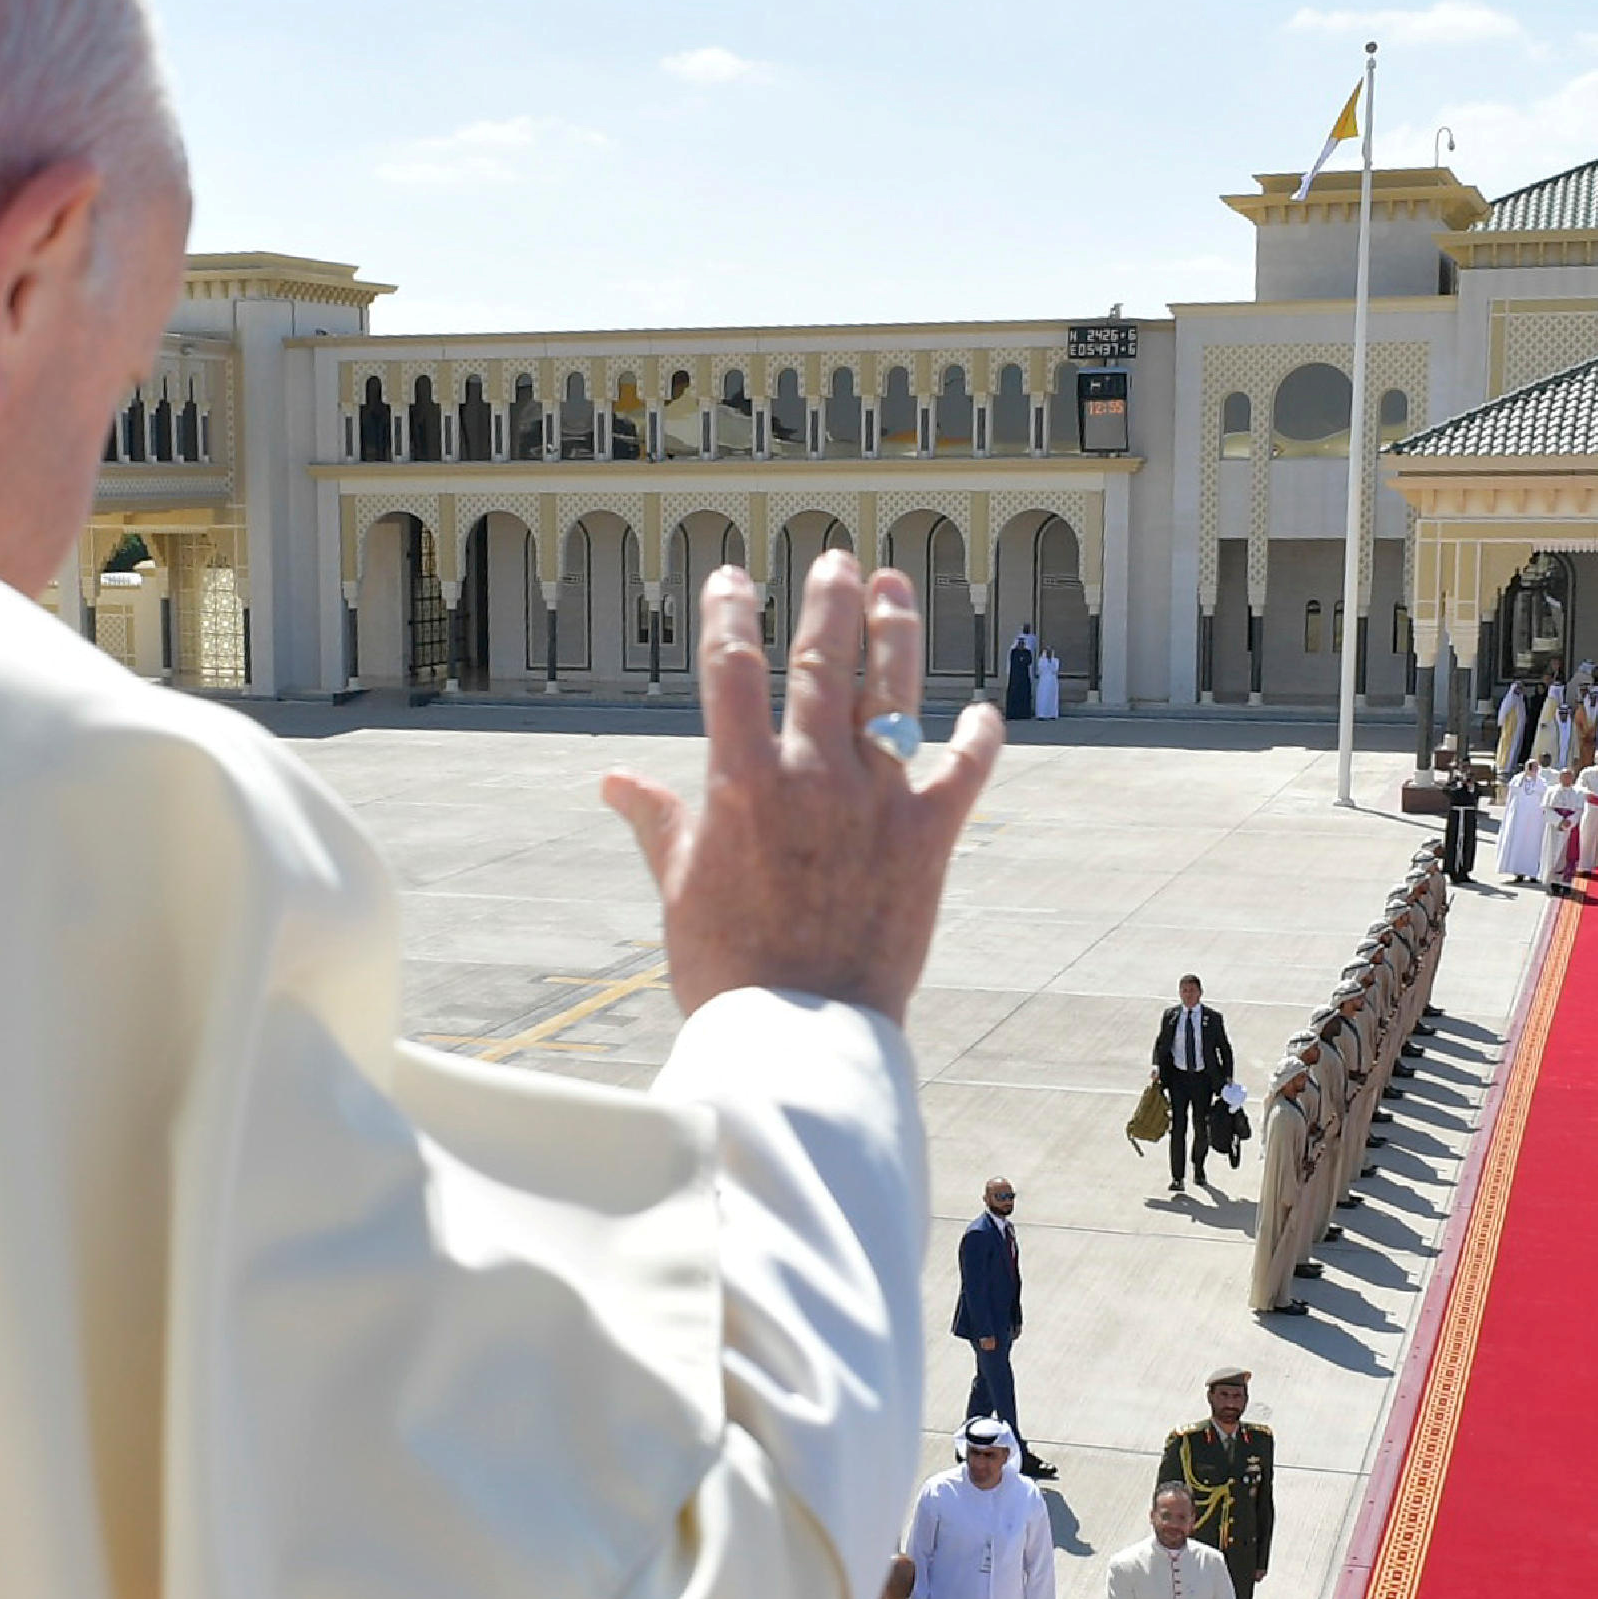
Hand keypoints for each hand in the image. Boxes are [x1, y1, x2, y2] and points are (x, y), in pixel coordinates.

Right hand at [603, 556, 1003, 1019]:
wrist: (801, 1038)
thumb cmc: (727, 970)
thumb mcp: (679, 890)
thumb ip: (658, 824)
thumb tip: (615, 781)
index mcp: (741, 782)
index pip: (730, 668)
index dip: (729, 611)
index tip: (731, 576)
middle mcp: (812, 778)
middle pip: (824, 661)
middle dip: (830, 600)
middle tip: (836, 560)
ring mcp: (875, 804)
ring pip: (894, 695)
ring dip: (896, 634)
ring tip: (895, 590)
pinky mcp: (927, 840)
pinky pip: (962, 773)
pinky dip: (976, 740)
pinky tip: (982, 713)